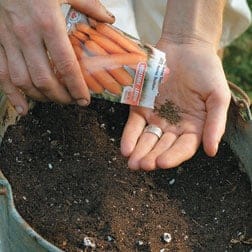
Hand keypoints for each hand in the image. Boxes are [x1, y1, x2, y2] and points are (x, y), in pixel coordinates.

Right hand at [0, 0, 113, 114]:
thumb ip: (88, 5)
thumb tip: (108, 20)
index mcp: (48, 23)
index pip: (66, 66)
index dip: (77, 87)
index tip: (84, 100)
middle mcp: (27, 35)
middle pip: (44, 79)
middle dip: (60, 96)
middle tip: (71, 101)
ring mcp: (7, 40)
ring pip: (23, 81)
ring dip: (40, 97)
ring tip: (54, 101)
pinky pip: (1, 74)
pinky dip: (12, 95)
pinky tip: (23, 108)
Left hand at [120, 39, 230, 170]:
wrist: (186, 46)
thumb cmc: (206, 70)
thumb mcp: (218, 96)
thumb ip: (215, 122)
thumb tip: (212, 151)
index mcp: (193, 127)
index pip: (183, 148)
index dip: (173, 157)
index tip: (161, 162)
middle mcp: (173, 126)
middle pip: (162, 146)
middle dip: (152, 157)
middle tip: (142, 166)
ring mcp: (156, 117)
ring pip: (147, 139)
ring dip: (139, 151)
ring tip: (132, 163)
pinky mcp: (141, 107)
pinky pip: (134, 124)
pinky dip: (129, 136)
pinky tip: (126, 148)